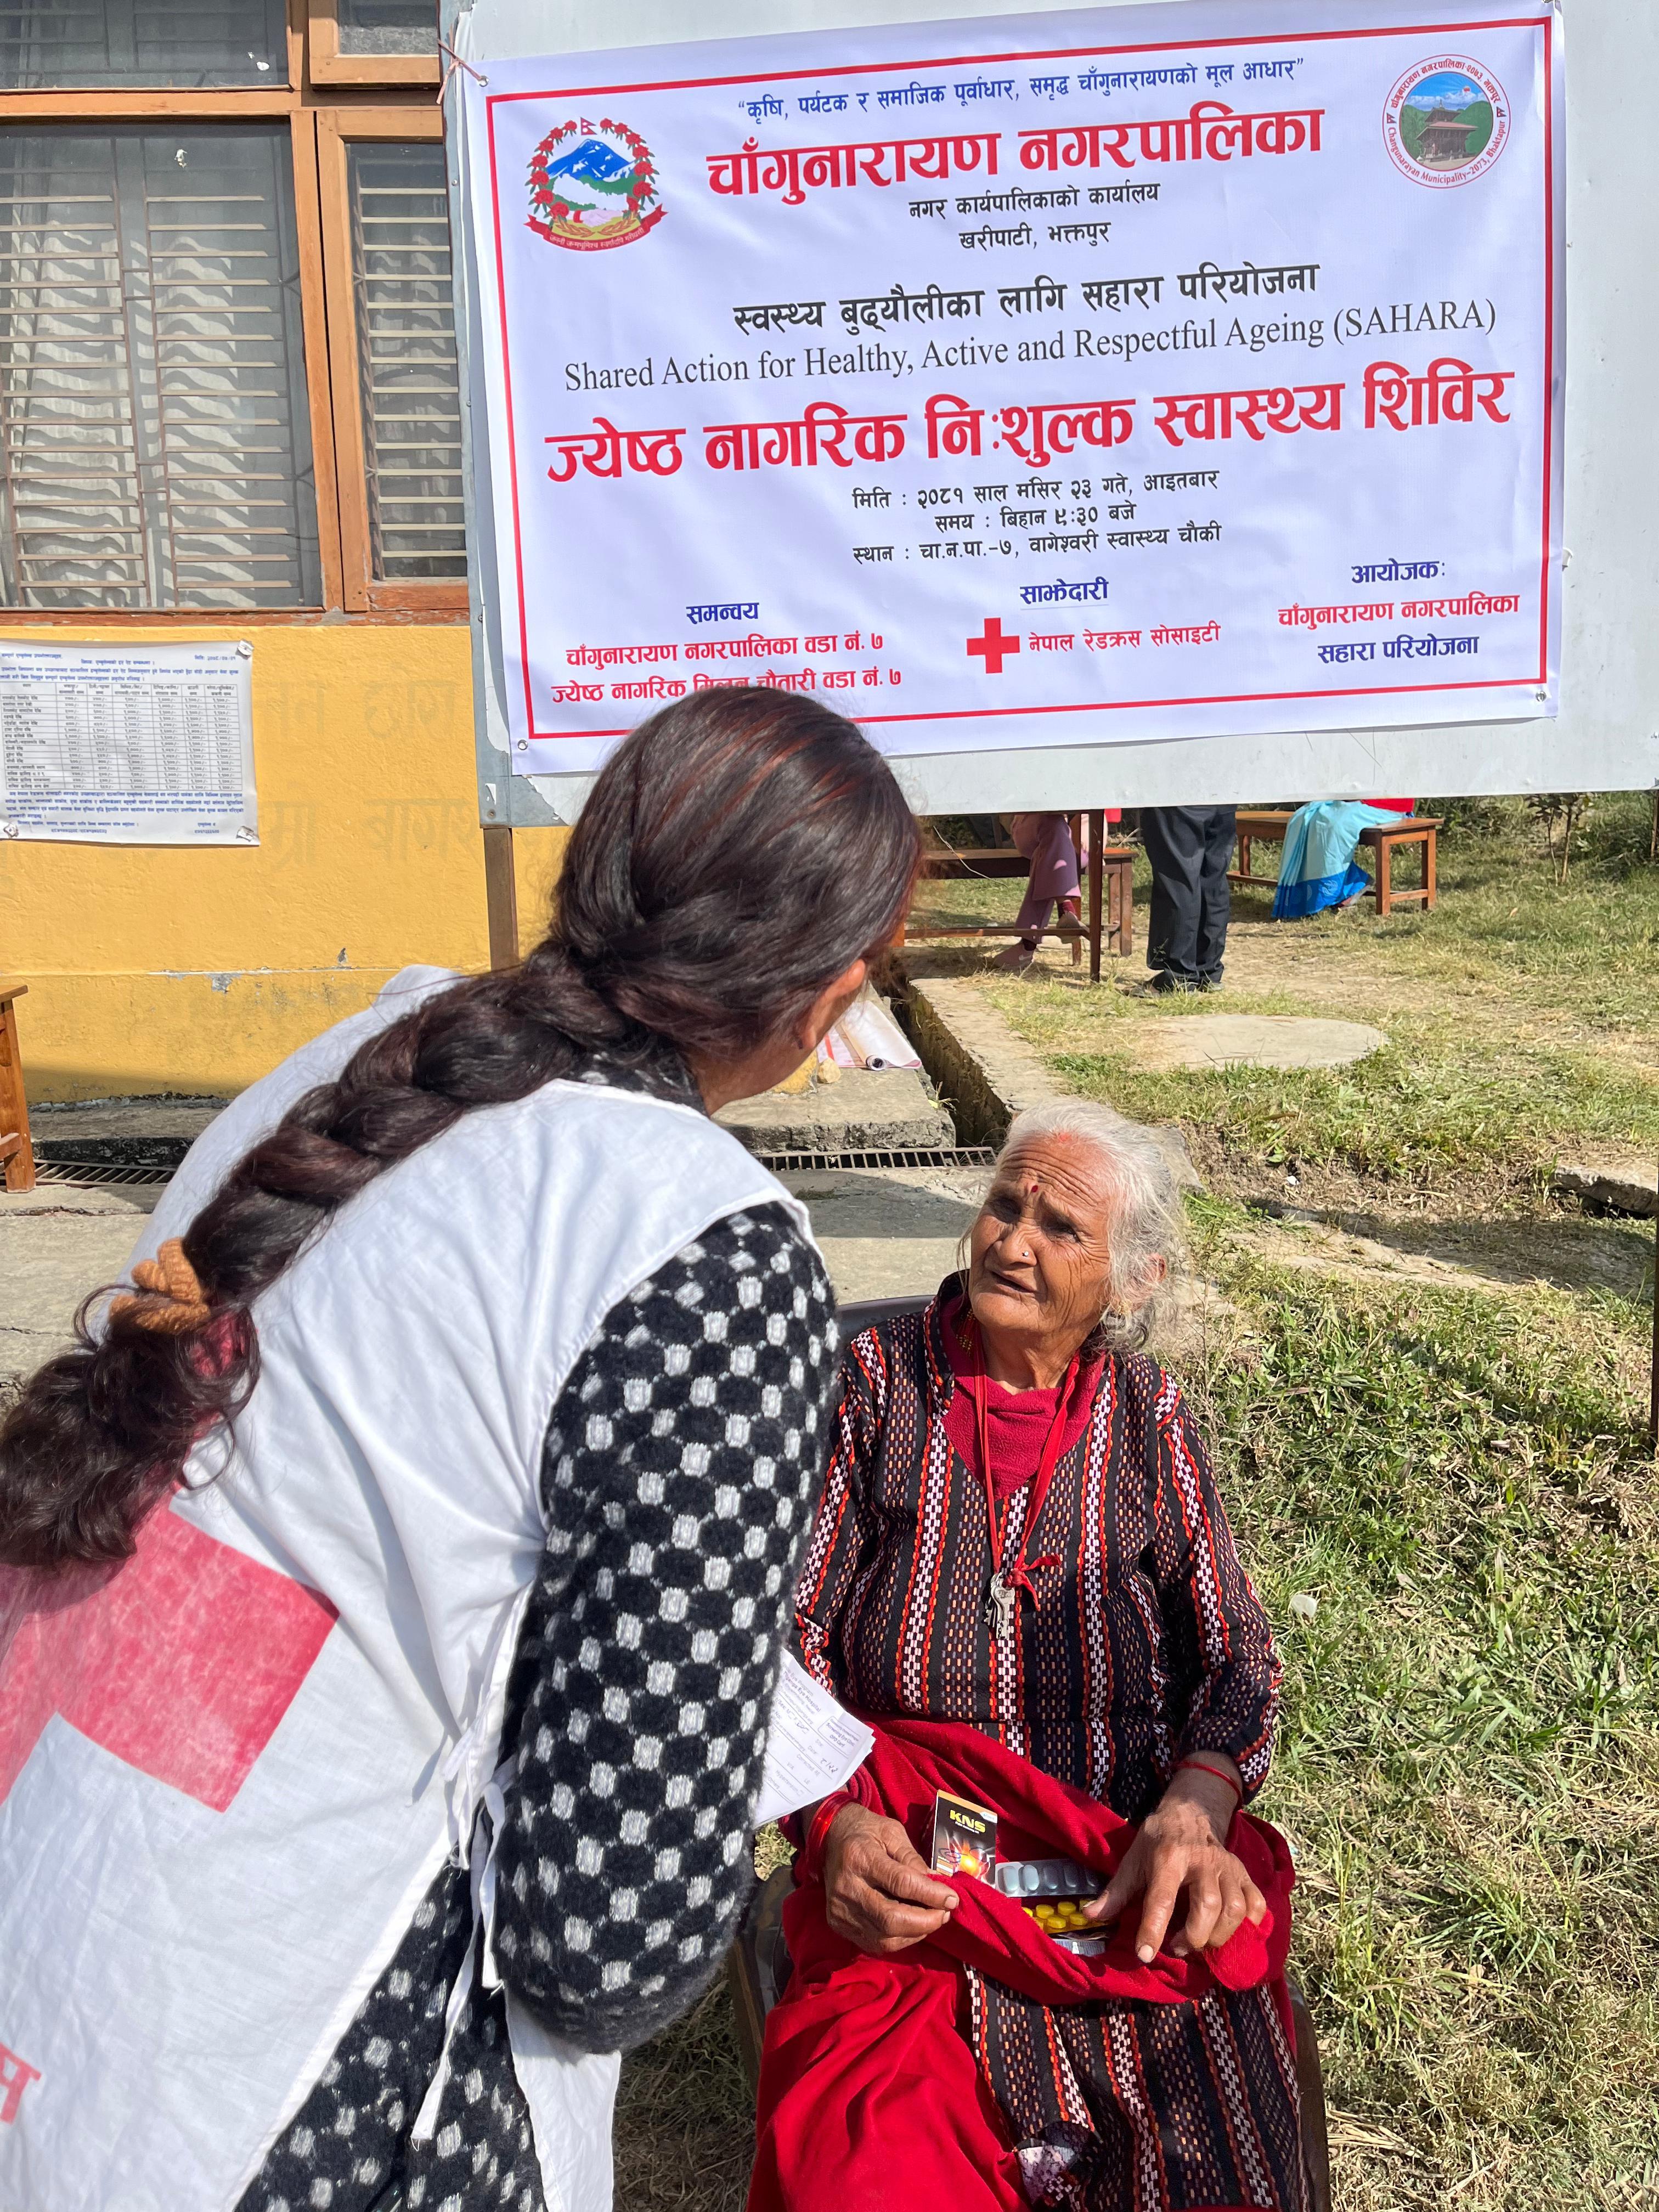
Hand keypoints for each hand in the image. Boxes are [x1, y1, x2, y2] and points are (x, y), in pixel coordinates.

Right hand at [821, 1803, 959, 1955]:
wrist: (830, 1837)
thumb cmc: (866, 1831)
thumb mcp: (892, 1832)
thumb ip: (913, 1860)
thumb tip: (937, 1886)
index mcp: (861, 1857)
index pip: (901, 1884)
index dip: (931, 1895)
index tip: (952, 1898)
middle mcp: (847, 1888)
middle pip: (892, 1919)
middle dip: (926, 1921)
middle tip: (944, 1913)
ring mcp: (840, 1910)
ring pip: (885, 1938)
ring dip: (915, 1933)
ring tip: (931, 1919)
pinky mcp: (838, 1924)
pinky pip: (875, 1943)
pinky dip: (899, 1940)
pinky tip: (911, 1927)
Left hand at [1084, 1765, 1264, 1963]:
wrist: (1190, 1812)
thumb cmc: (1158, 1840)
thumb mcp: (1132, 1859)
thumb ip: (1115, 1891)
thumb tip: (1090, 1916)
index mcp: (1168, 1856)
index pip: (1161, 1898)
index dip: (1153, 1929)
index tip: (1145, 1956)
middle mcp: (1202, 1861)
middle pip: (1207, 1906)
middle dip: (1193, 1936)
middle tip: (1177, 1946)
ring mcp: (1228, 1868)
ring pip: (1235, 1909)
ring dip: (1218, 1935)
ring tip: (1199, 1942)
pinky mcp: (1245, 1874)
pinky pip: (1257, 1905)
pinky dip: (1249, 1925)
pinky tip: (1230, 1932)